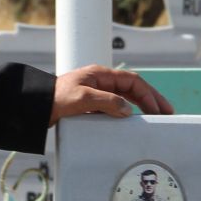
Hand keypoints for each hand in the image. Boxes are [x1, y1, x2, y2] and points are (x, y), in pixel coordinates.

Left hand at [50, 65, 173, 125]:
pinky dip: (125, 115)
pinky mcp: (89, 106)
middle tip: (167, 113)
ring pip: (125, 99)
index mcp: (101, 75)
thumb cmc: (55, 98)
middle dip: (151, 100)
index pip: (133, 82)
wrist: (34, 106)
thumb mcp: (82, 98)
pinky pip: (113, 109)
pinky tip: (131, 125)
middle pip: (133, 89)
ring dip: (140, 108)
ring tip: (154, 119)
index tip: (160, 109)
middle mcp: (100, 82)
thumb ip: (106, 102)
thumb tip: (128, 110)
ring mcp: (96, 94)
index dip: (149, 94)